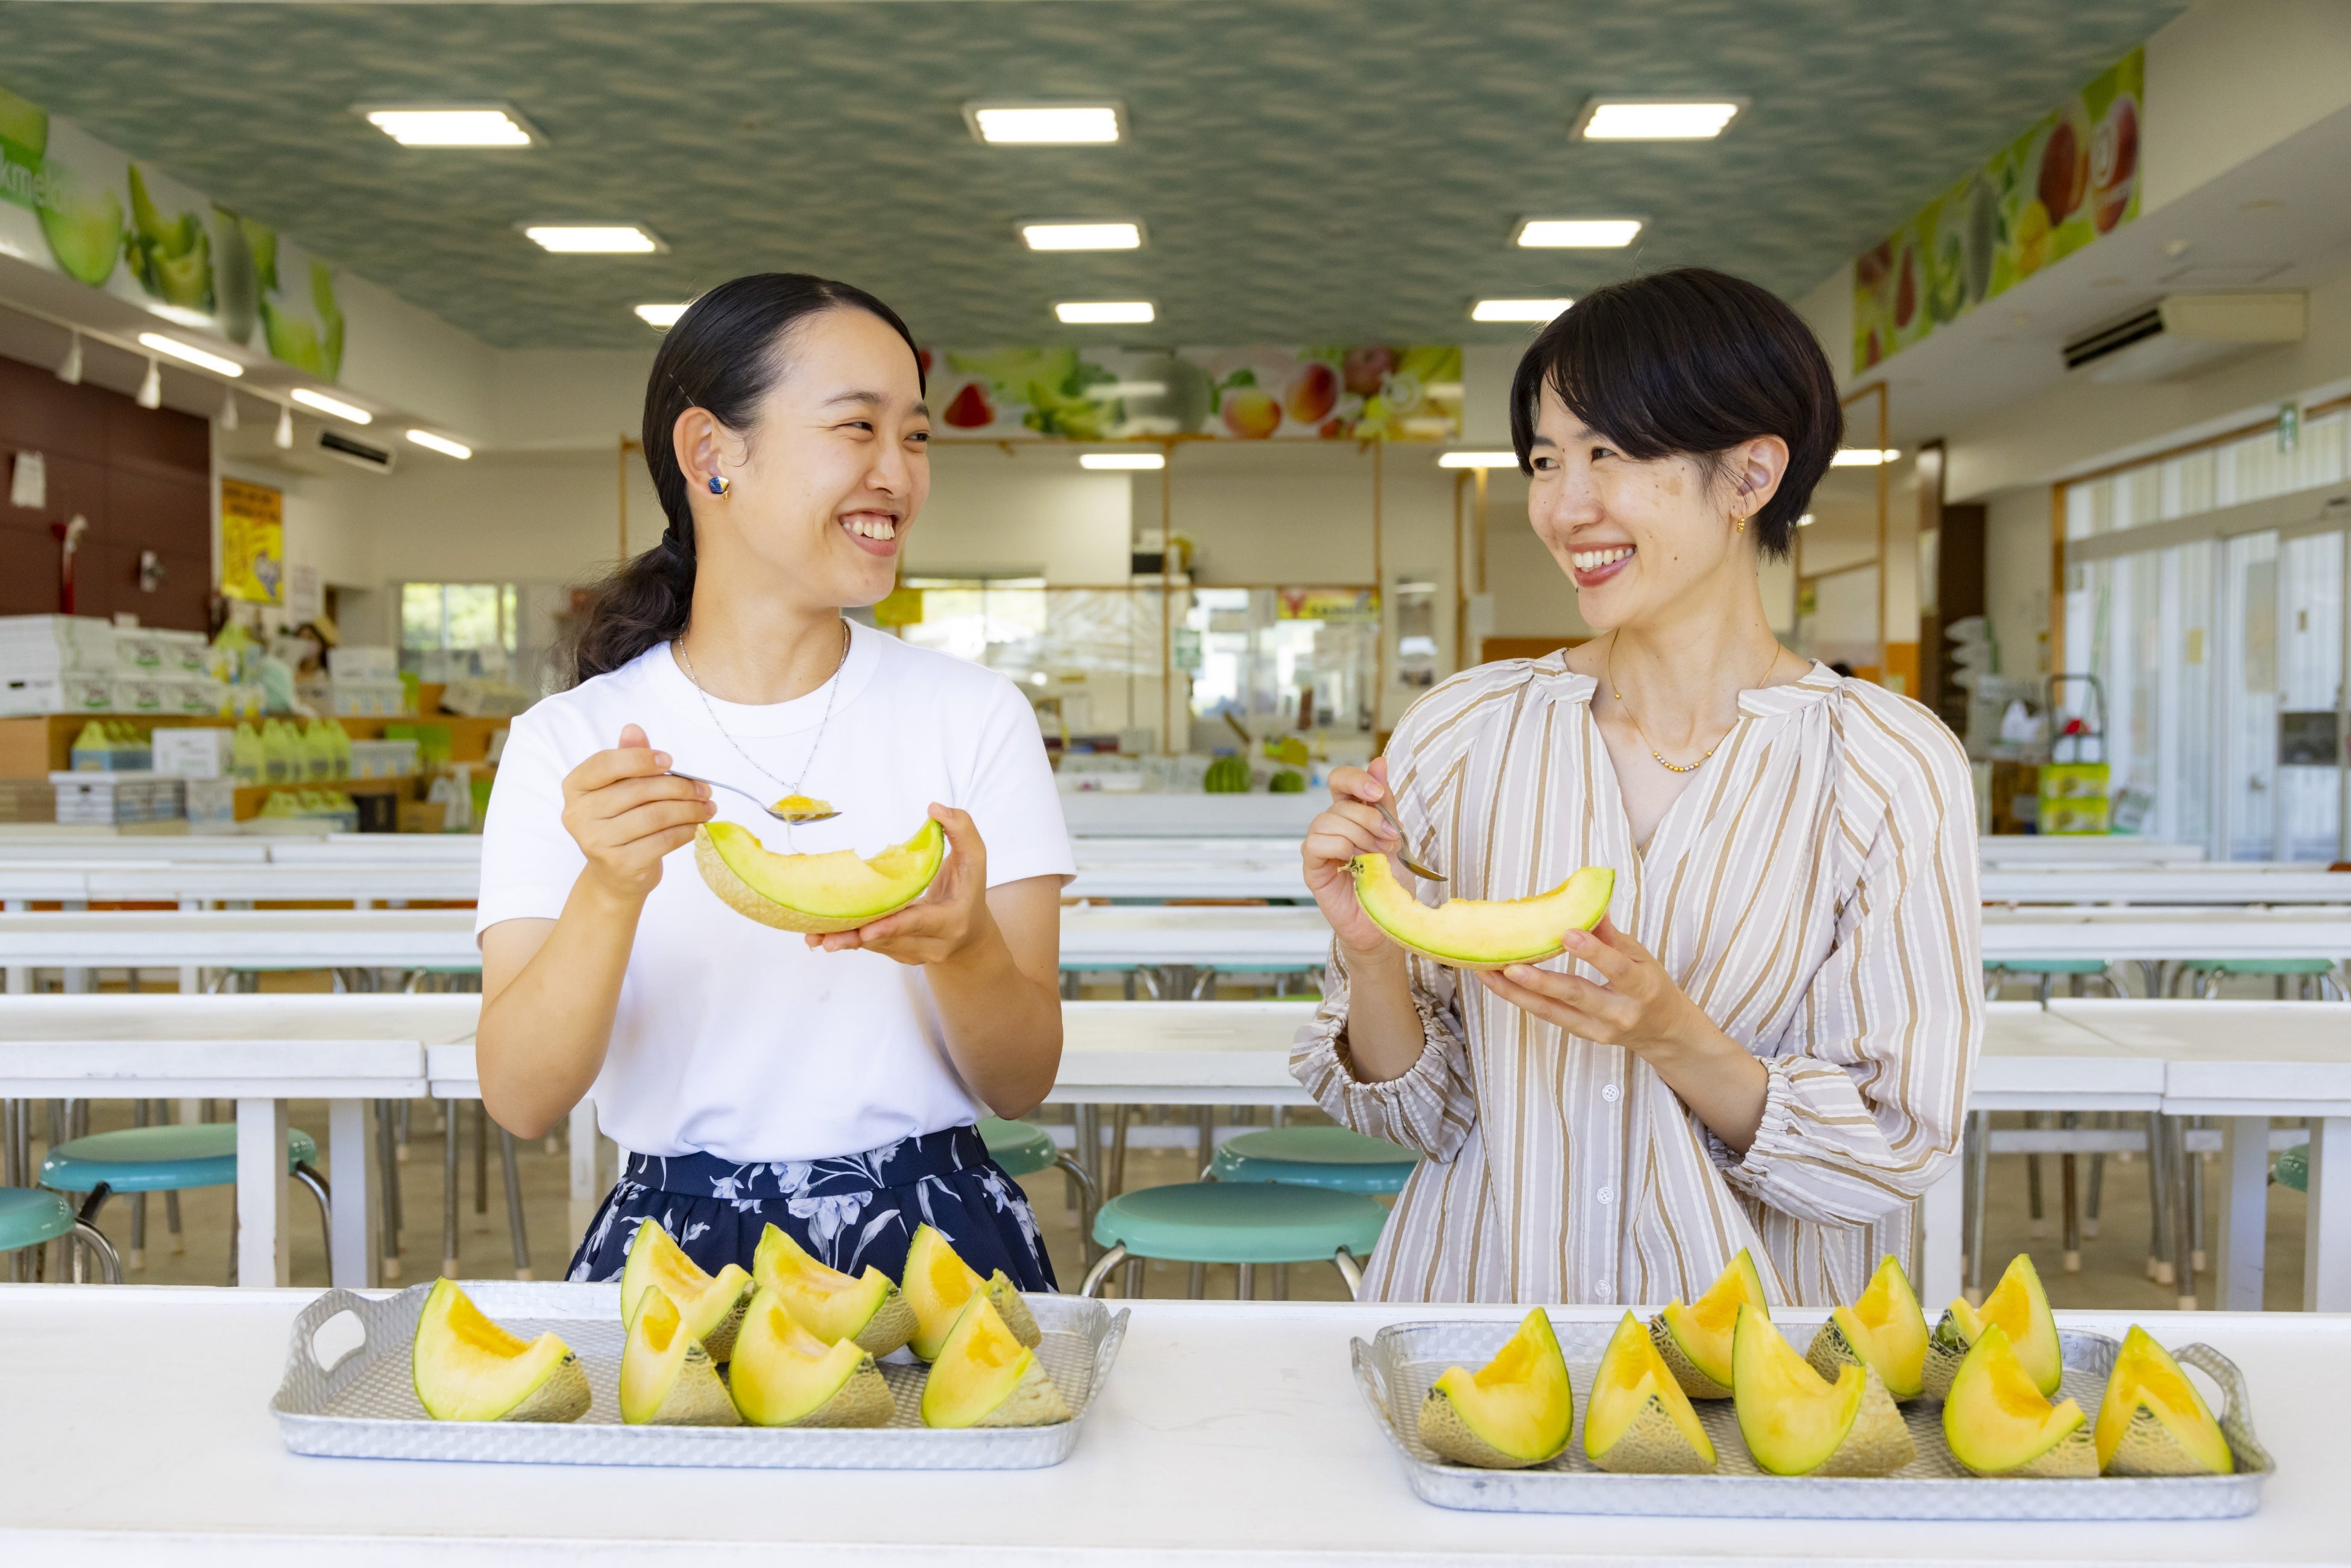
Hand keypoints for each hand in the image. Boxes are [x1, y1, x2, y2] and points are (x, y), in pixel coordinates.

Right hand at [559, 724, 714, 902]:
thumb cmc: (620, 823)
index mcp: (575, 787)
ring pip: (654, 815)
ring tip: (708, 806)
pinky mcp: (619, 863)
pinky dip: (687, 830)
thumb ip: (627, 758)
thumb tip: (633, 729)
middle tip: (704, 788)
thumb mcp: (620, 788)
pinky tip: (698, 825)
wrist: (615, 876)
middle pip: (638, 791)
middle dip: (679, 787)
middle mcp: (578, 814)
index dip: (640, 759)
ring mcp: (596, 841)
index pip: (606, 764)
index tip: (670, 761)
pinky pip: (662, 840)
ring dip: (689, 809)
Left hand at [809, 804, 993, 966]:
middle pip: (890, 940)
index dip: (893, 926)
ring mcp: (913, 953)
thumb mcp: (974, 858)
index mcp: (952, 921)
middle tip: (824, 938)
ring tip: (813, 937)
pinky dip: (846, 938)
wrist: (970, 933)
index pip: (920, 923)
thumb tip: (935, 808)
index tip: (866, 929)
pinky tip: (819, 936)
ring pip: (876, 946)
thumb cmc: (968, 889)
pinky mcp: (896, 954)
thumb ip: (962, 830)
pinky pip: (870, 946)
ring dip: (844, 940)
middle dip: (856, 937)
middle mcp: (933, 944)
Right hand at [1302, 757, 1404, 960]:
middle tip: (1391, 841)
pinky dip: (1338, 848)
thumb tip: (1379, 762)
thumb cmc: (1390, 881)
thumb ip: (1384, 803)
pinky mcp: (1313, 869)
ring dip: (1357, 835)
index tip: (1377, 793)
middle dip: (1370, 819)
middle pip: (1340, 802)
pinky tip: (1353, 861)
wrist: (1387, 921)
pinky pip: (1315, 844)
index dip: (1356, 779)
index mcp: (1351, 814)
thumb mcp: (1395, 836)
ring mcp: (1320, 847)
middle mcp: (1332, 827)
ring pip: (1326, 820)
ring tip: (1374, 856)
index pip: (1341, 781)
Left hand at [1476, 917, 1706, 1062]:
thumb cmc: (1650, 985)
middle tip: (1510, 965)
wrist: (1662, 1031)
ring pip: (1553, 1012)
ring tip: (1488, 973)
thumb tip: (1588, 903)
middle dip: (1540, 982)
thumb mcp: (1641, 956)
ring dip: (1516, 992)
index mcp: (1641, 987)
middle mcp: (1619, 1012)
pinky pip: (1549, 1016)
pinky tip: (1499, 983)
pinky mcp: (1582, 1035)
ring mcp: (1599, 1029)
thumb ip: (1611, 935)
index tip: (1567, 934)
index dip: (1593, 953)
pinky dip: (1522, 999)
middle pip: (1576, 996)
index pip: (1617, 970)